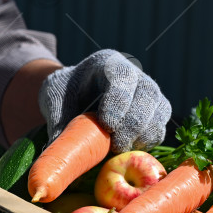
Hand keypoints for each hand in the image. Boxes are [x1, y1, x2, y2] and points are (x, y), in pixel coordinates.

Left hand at [39, 49, 170, 152]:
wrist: (76, 96)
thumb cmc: (64, 94)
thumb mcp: (53, 101)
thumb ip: (58, 121)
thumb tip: (58, 149)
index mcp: (108, 62)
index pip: (122, 77)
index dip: (119, 102)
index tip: (108, 126)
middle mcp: (135, 74)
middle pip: (147, 95)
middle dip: (133, 124)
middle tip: (116, 147)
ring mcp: (149, 93)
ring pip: (159, 113)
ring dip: (143, 136)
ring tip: (121, 149)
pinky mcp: (155, 114)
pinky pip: (160, 129)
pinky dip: (147, 143)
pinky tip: (128, 150)